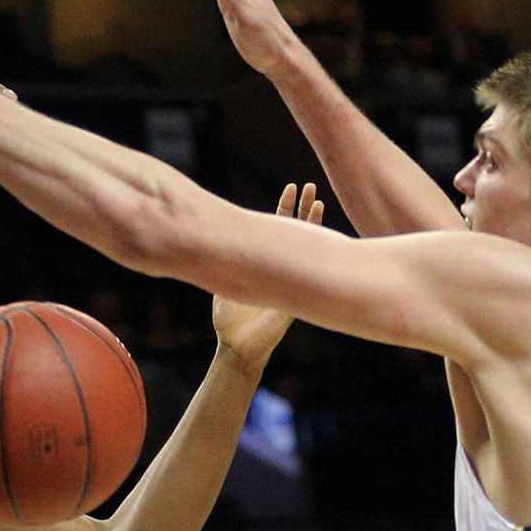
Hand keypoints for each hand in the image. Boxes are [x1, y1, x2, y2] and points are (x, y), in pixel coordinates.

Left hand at [213, 182, 324, 371]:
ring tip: (317, 195)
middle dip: (303, 207)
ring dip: (312, 220)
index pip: (278, 227)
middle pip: (296, 229)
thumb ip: (223, 260)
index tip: (289, 187)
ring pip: (307, 243)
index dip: (284, 207)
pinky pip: (310, 266)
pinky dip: (318, 249)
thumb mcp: (223, 281)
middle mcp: (283, 265)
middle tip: (309, 184)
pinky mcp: (299, 291)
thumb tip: (207, 236)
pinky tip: (323, 232)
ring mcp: (294, 276)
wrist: (238, 345)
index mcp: (266, 260)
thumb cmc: (230, 318)